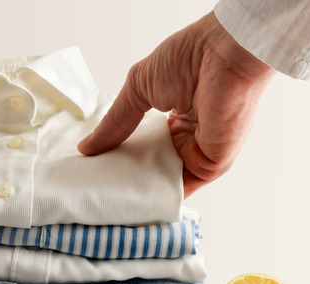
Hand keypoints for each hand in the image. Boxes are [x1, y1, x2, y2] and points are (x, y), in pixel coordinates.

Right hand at [77, 12, 275, 196]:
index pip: (145, 146)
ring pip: (166, 181)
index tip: (97, 168)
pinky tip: (134, 201)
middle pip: (153, 167)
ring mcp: (201, 152)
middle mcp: (189, 137)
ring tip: (109, 200)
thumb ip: (115, 122)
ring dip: (141, 191)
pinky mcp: (213, 165)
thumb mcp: (137, 90)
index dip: (121, 156)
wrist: (223, 54)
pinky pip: (183, 188)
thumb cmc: (187, 59)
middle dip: (128, 178)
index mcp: (175, 117)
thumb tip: (86, 147)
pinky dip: (160, 197)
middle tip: (98, 190)